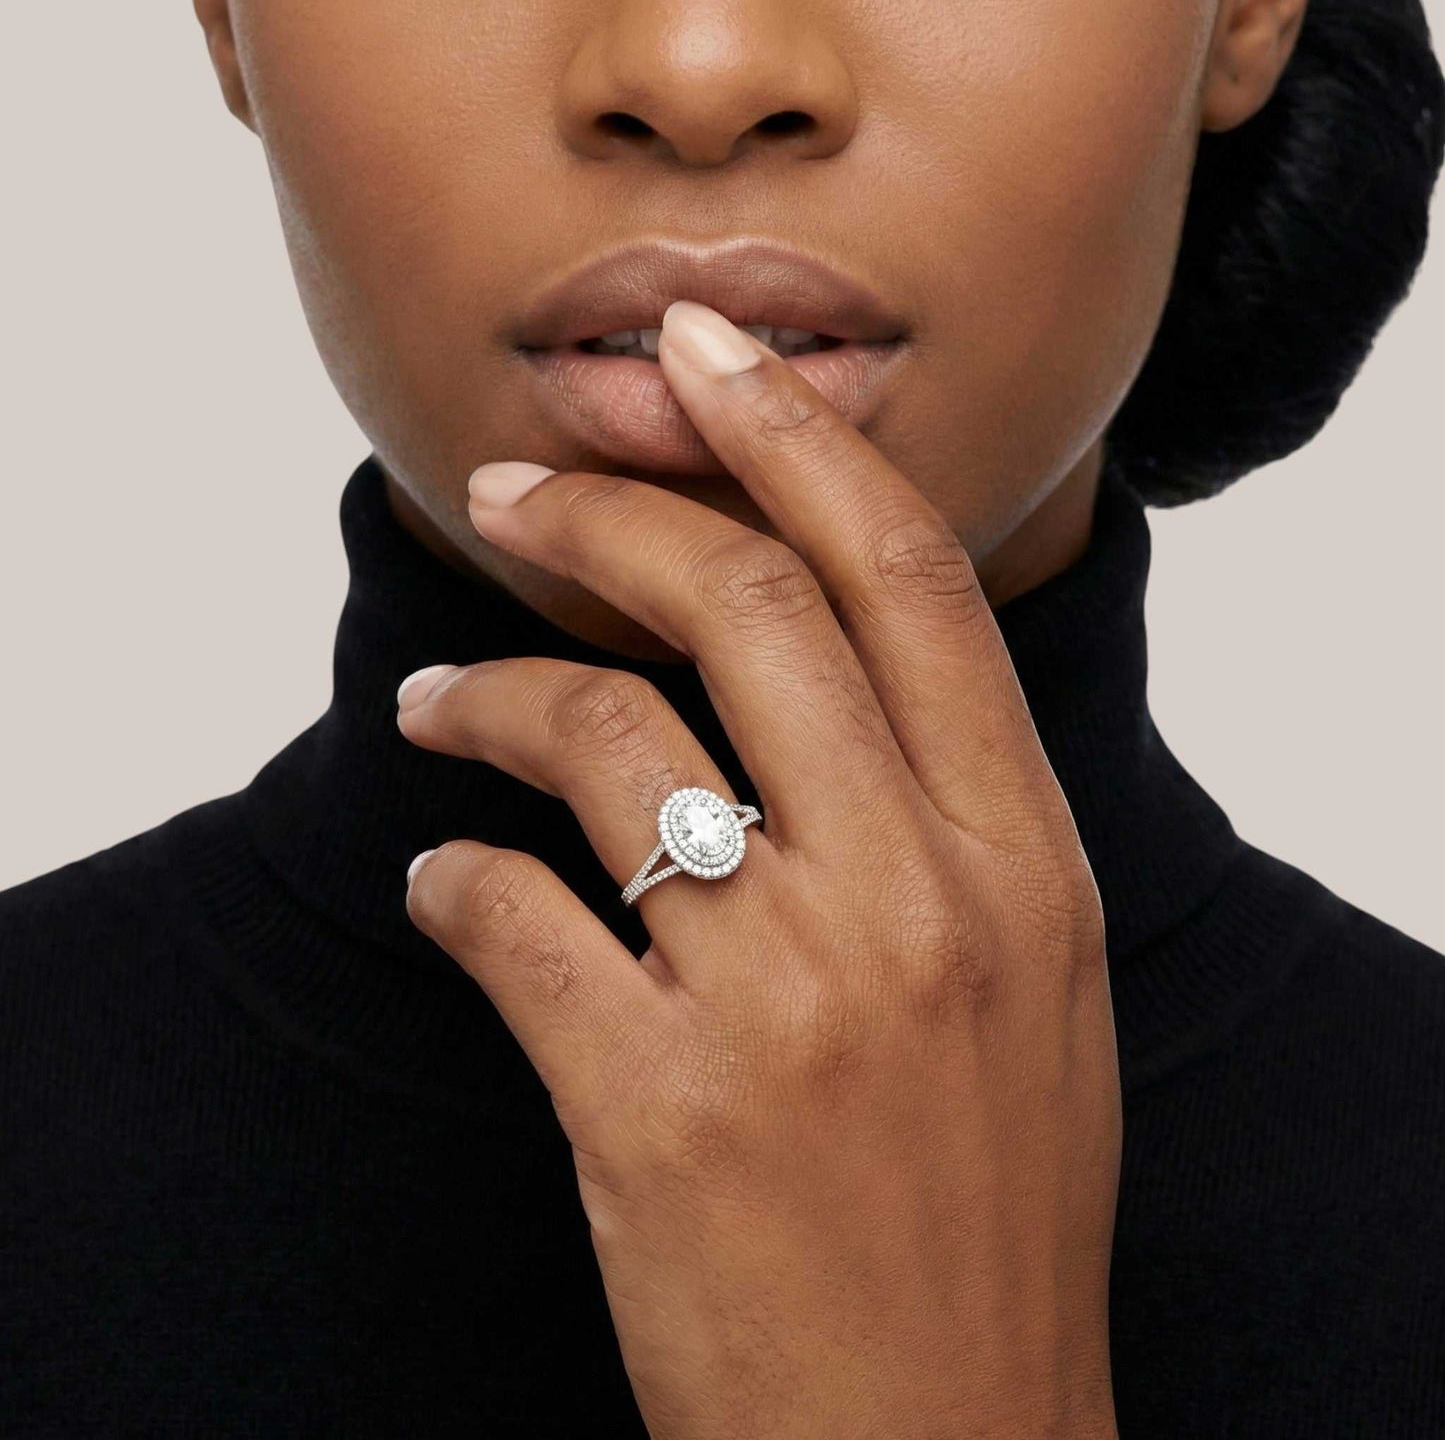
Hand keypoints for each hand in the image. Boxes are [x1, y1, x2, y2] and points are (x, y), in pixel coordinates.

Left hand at [398, 300, 1120, 1438]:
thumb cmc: (986, 1208)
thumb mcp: (1031, 986)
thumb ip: (948, 822)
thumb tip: (818, 686)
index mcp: (1025, 862)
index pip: (907, 581)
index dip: (798, 440)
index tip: (705, 359)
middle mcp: (917, 902)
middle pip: (742, 608)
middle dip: (607, 513)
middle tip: (512, 489)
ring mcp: (787, 1002)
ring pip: (600, 741)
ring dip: (486, 698)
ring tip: (432, 709)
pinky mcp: (653, 1107)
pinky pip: (510, 918)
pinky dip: (453, 888)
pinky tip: (448, 898)